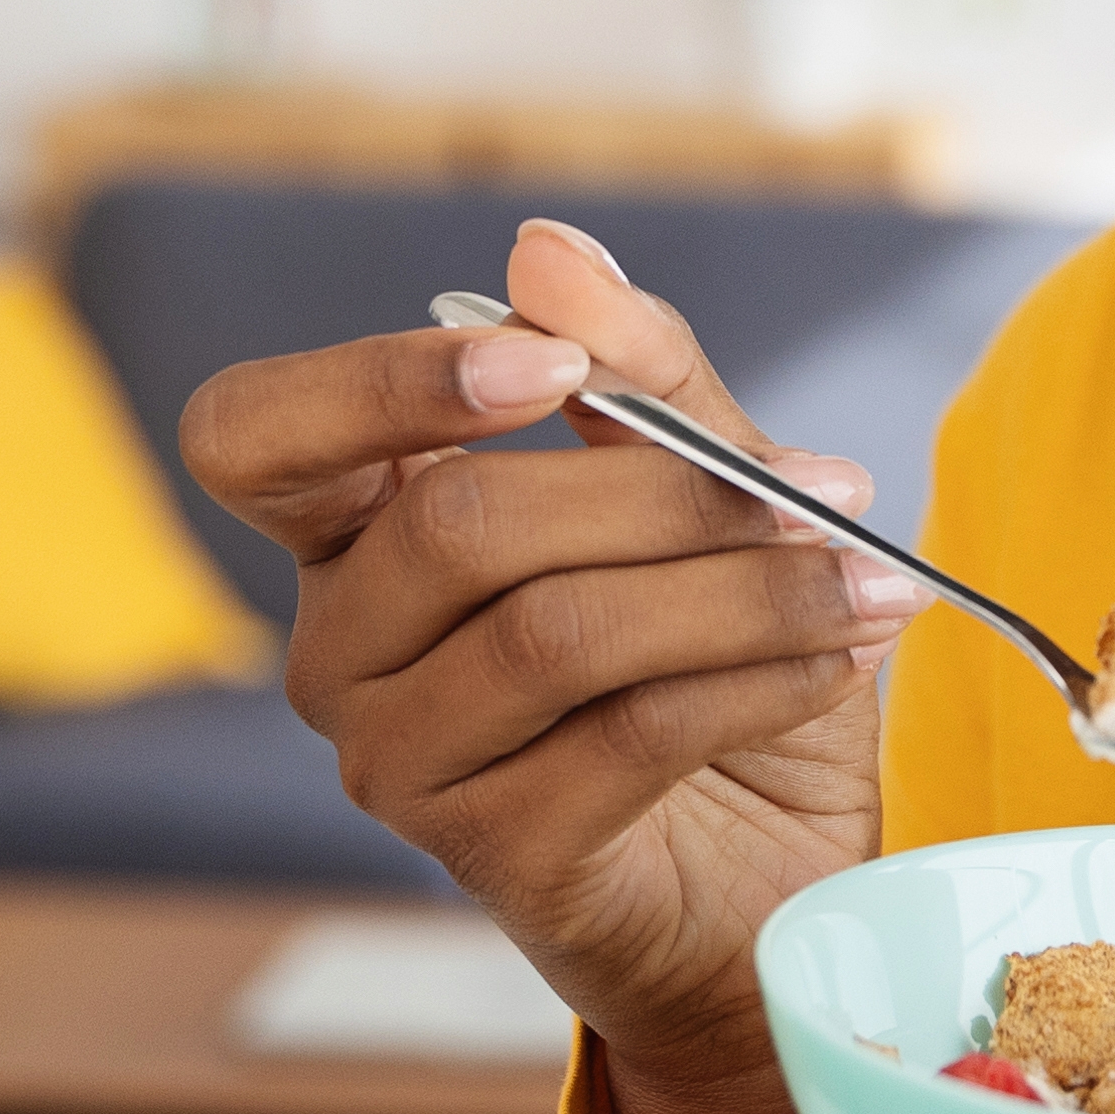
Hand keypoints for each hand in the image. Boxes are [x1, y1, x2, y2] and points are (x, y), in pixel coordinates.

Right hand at [183, 215, 910, 1113]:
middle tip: (822, 488)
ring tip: (864, 578)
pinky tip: (839, 654)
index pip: (250, 435)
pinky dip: (757, 677)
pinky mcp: (490, 856)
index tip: (549, 364)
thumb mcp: (709, 487)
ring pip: (551, 633)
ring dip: (740, 590)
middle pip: (452, 521)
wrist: (787, 867)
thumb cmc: (720, 660)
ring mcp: (400, 763)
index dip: (376, 383)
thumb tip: (545, 246)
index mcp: (357, 529)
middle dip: (660, 491)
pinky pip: (626, 734)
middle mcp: (343, 647)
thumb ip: (638, 374)